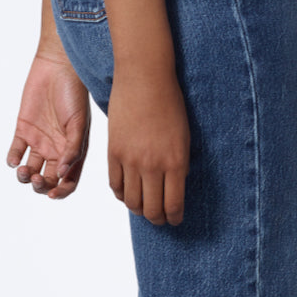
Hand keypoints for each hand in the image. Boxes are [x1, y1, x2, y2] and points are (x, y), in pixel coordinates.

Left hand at [7, 50, 90, 198]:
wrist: (57, 67)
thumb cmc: (74, 93)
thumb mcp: (79, 123)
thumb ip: (73, 149)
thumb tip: (63, 174)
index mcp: (73, 150)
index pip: (68, 181)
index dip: (61, 192)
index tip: (52, 193)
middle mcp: (56, 149)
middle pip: (47, 179)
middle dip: (41, 186)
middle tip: (36, 179)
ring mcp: (39, 140)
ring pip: (30, 169)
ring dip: (25, 177)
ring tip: (24, 171)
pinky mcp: (23, 130)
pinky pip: (15, 151)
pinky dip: (13, 159)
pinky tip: (15, 159)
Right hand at [107, 68, 189, 225]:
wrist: (145, 77)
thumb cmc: (170, 103)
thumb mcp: (183, 137)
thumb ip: (179, 164)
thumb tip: (173, 188)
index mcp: (175, 162)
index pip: (173, 205)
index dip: (174, 218)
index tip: (175, 219)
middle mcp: (153, 165)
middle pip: (151, 210)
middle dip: (157, 219)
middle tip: (159, 218)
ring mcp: (131, 160)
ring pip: (132, 202)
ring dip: (138, 209)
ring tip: (143, 206)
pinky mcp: (113, 152)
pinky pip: (115, 185)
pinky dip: (122, 194)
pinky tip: (128, 192)